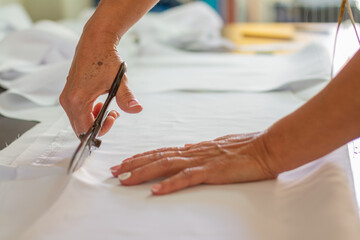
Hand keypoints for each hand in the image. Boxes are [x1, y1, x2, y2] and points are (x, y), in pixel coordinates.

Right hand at [60, 32, 141, 136]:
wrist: (95, 42)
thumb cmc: (105, 59)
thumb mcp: (118, 81)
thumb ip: (126, 98)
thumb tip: (136, 109)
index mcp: (78, 99)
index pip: (86, 128)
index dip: (101, 129)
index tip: (113, 118)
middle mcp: (68, 99)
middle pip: (79, 128)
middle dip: (97, 126)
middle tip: (112, 114)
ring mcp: (66, 96)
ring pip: (77, 121)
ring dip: (92, 120)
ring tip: (107, 109)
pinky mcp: (67, 93)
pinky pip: (75, 112)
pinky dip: (87, 113)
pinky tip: (99, 104)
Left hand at [110, 132, 278, 194]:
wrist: (267, 147)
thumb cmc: (247, 148)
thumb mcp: (220, 148)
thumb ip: (202, 151)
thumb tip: (187, 151)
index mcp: (196, 148)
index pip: (164, 151)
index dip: (143, 156)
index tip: (126, 161)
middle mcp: (194, 152)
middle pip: (158, 156)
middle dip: (134, 163)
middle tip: (116, 170)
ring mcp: (202, 161)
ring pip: (166, 165)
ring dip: (143, 172)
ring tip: (125, 178)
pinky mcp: (213, 171)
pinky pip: (187, 178)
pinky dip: (169, 185)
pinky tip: (156, 190)